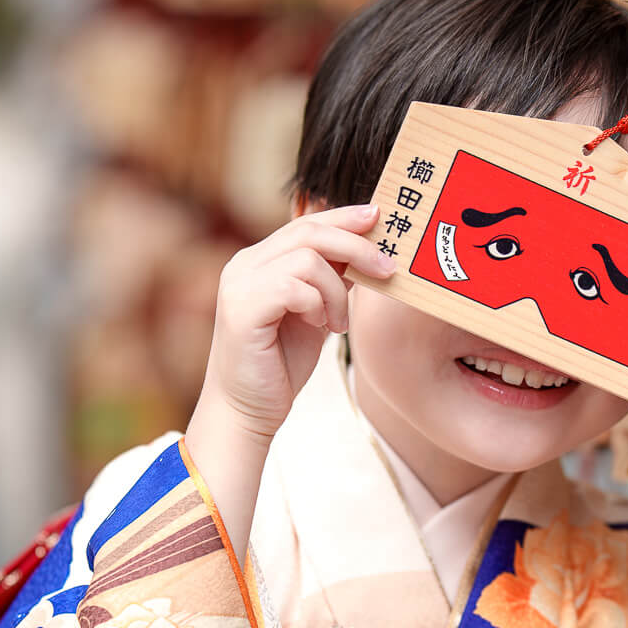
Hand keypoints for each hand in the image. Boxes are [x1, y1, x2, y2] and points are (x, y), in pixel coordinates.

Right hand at [185, 201, 392, 560]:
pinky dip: (317, 305)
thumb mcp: (316, 313)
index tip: (379, 216)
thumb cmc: (280, 365)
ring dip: (337, 292)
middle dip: (356, 246)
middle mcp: (244, 264)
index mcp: (260, 261)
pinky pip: (293, 287)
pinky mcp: (241, 308)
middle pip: (308, 231)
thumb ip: (332, 282)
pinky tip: (319, 327)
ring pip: (307, 259)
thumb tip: (369, 254)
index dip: (344, 217)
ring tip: (337, 324)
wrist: (248, 410)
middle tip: (388, 269)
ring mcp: (239, 284)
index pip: (306, 223)